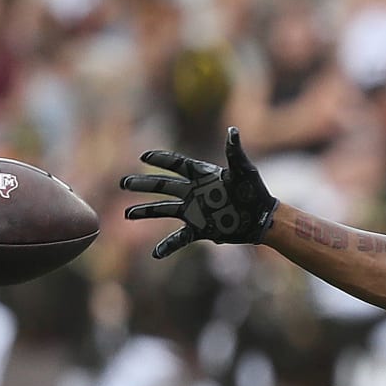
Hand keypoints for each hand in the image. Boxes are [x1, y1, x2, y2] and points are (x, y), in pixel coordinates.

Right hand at [120, 127, 278, 256]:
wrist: (262, 218)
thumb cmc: (255, 191)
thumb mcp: (245, 171)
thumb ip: (235, 153)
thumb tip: (233, 131)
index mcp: (202, 175)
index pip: (177, 164)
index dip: (161, 160)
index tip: (143, 157)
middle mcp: (194, 192)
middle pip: (163, 186)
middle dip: (144, 184)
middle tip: (124, 183)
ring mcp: (194, 211)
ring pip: (164, 210)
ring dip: (146, 211)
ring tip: (128, 214)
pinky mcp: (200, 229)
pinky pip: (179, 238)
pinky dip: (167, 246)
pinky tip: (155, 254)